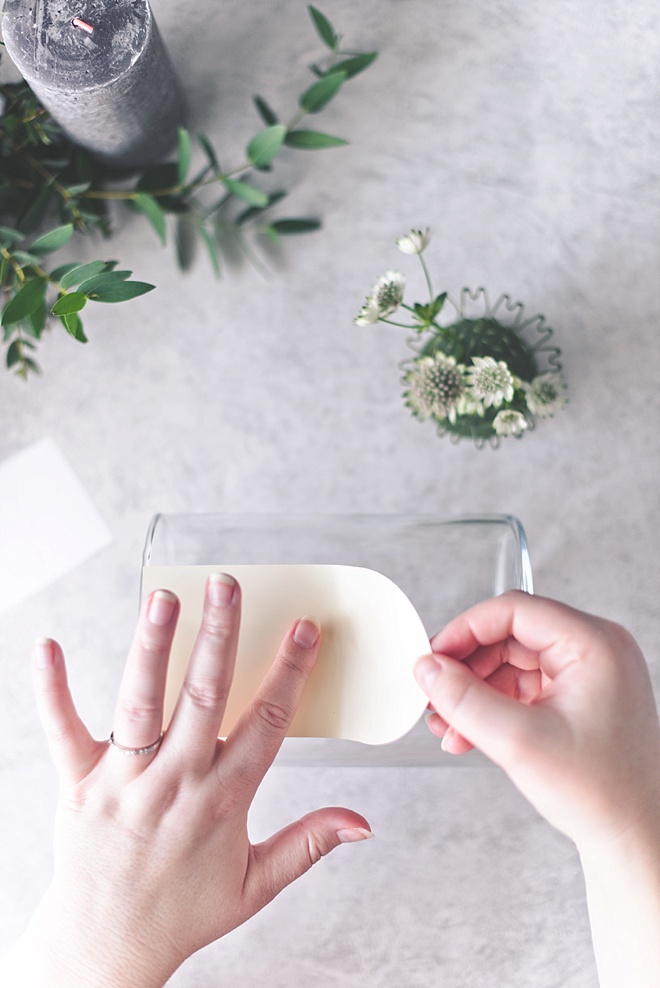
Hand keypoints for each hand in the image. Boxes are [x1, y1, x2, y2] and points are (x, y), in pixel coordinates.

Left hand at [15, 575, 370, 987]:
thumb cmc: (183, 912)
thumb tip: (363, 822)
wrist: (107, 949)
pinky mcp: (79, 786)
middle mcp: (175, 783)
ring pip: (140, 703)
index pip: (267, 723)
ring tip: (163, 599)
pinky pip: (63, 732)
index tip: (305, 628)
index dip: (290, 672)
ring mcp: (123, 782)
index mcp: (223, 801)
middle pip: (203, 698)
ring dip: (152, 648)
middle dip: (219, 637)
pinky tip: (48, 646)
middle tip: (228, 586)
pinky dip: (52, 689)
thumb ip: (309, 844)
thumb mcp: (256, 885)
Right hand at [414, 591, 659, 851]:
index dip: (465, 630)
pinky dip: (493, 705)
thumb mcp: (518, 742)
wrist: (634, 837)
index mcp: (594, 644)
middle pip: (509, 635)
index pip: (513, 611)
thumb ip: (464, 700)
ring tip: (449, 725)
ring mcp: (588, 672)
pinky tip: (469, 732)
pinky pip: (523, 685)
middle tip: (436, 694)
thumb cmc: (602, 794)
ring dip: (475, 691)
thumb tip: (428, 668)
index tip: (434, 657)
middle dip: (467, 668)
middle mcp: (595, 649)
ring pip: (511, 662)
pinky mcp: (579, 695)